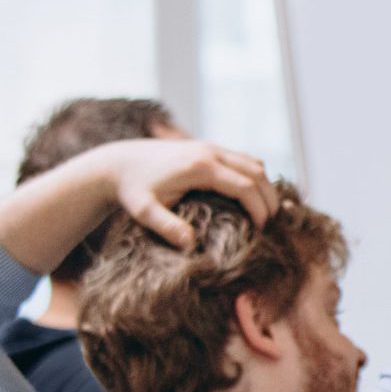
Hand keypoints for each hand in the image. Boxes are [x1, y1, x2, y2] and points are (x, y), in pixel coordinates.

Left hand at [93, 140, 279, 249]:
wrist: (119, 162)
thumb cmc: (131, 190)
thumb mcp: (143, 211)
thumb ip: (166, 227)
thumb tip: (191, 245)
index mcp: (200, 167)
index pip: (246, 186)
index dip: (259, 209)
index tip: (260, 230)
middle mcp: (211, 151)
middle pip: (257, 173)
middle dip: (269, 199)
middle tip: (271, 224)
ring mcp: (211, 146)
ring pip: (255, 163)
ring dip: (265, 186)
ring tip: (265, 212)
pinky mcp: (209, 147)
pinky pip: (244, 159)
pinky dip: (255, 177)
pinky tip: (252, 197)